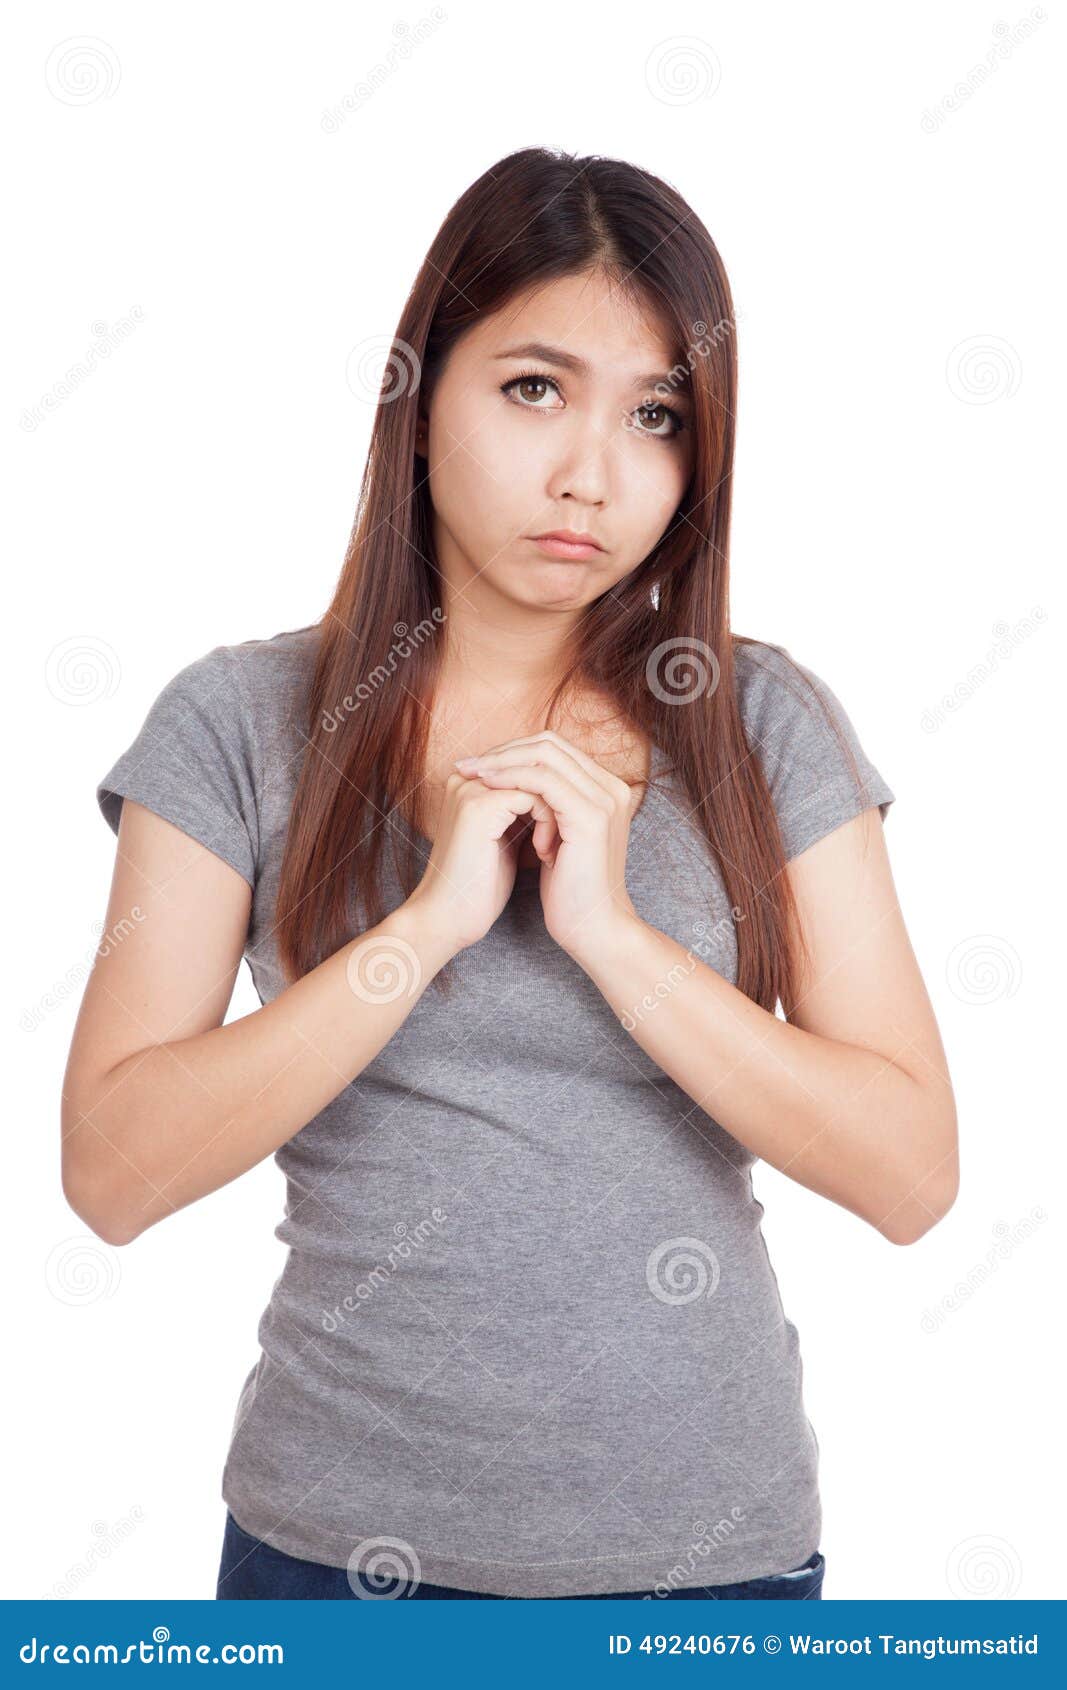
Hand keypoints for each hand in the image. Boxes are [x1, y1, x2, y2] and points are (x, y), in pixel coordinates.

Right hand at [407, 769, 557, 951]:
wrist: (449, 918)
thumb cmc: (478, 886)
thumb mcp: (505, 839)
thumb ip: (521, 813)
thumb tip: (555, 798)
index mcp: (470, 783)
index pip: (526, 768)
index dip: (549, 797)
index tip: (555, 834)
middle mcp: (466, 778)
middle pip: (533, 768)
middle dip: (554, 800)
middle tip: (557, 839)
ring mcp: (471, 790)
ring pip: (537, 779)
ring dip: (554, 812)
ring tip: (548, 848)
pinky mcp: (480, 806)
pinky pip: (535, 795)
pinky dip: (547, 822)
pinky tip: (543, 851)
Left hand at [453, 730, 640, 959]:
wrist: (592, 928)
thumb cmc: (570, 890)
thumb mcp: (557, 837)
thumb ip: (548, 807)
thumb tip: (511, 785)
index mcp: (605, 790)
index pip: (556, 749)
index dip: (513, 751)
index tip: (478, 764)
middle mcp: (611, 788)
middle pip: (551, 744)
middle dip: (504, 750)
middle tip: (469, 764)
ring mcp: (604, 799)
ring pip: (546, 755)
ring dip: (503, 761)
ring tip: (472, 774)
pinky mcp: (590, 816)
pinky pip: (544, 780)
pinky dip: (511, 778)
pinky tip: (487, 786)